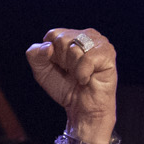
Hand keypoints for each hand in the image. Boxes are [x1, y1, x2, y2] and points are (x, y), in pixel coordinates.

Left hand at [26, 27, 118, 143]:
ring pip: (74, 47)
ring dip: (72, 67)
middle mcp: (87, 35)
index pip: (52, 34)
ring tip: (80, 75)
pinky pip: (87, 58)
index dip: (51, 54)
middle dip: (62, 61)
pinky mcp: (108, 53)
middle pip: (62, 39)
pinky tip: (86, 79)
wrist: (81, 109)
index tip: (60, 67)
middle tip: (72, 72)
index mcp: (72, 35)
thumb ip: (35, 55)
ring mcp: (100, 42)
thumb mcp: (42, 71)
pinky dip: (82, 73)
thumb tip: (48, 46)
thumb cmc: (65, 88)